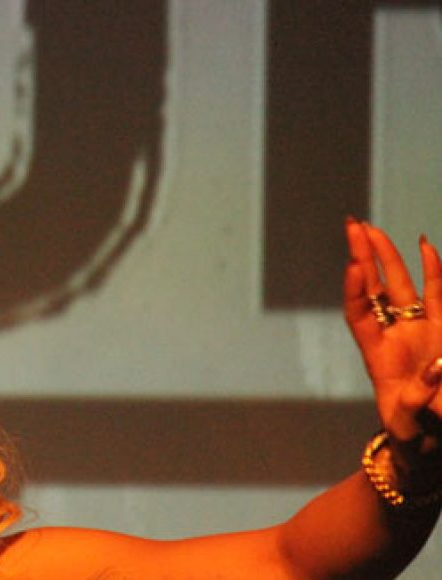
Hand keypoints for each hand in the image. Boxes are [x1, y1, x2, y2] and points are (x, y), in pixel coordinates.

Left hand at [345, 219, 441, 493]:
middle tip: (352, 224)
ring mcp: (418, 332)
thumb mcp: (411, 427)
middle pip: (375, 289)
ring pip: (402, 285)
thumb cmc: (414, 439)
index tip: (352, 266)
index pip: (360, 315)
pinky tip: (425, 245)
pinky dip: (434, 271)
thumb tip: (437, 368)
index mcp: (377, 357)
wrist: (431, 445)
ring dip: (388, 256)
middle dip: (364, 256)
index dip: (355, 291)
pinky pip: (437, 296)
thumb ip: (418, 403)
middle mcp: (394, 337)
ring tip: (371, 227)